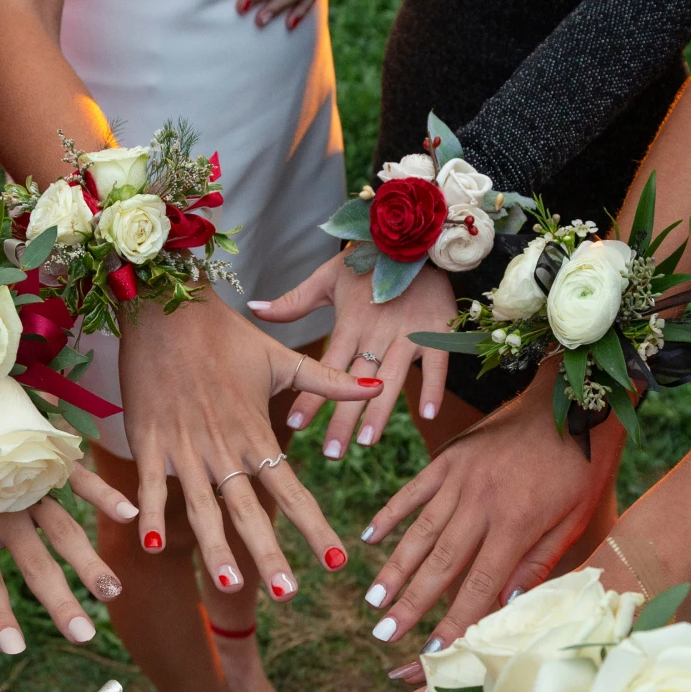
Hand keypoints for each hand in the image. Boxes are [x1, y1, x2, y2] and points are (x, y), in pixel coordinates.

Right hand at [119, 289, 377, 599]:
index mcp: (257, 433)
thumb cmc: (225, 334)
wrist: (165, 305)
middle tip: (288, 594)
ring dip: (216, 546)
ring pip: (202, 506)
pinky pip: (148, 485)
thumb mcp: (282, 358)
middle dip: (269, 552)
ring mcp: (184, 446)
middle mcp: (224, 447)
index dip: (315, 526)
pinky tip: (153, 547)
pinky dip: (148, 514)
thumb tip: (379, 384)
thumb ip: (330, 381)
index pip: (293, 489)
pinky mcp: (147, 440)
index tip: (337, 561)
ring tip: (230, 584)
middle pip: (250, 509)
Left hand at [251, 251, 454, 454]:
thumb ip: (293, 301)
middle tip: (330, 453)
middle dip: (342, 418)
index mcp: (351, 321)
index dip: (311, 395)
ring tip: (365, 443)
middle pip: (356, 381)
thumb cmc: (369, 260)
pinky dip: (432, 387)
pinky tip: (425, 416)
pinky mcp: (437, 330)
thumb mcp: (328, 277)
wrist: (417, 238)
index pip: (325, 366)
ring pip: (392, 377)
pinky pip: (437, 362)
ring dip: (379, 410)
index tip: (294, 423)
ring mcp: (409, 332)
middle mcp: (377, 331)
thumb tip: (253, 309)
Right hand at [362, 361, 621, 648]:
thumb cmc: (580, 468)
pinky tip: (369, 537)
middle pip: (440, 564)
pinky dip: (390, 513)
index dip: (454, 621)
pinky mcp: (449, 456)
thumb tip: (506, 604)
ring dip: (394, 568)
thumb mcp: (573, 520)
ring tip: (373, 599)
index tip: (432, 650)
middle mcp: (482, 502)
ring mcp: (461, 477)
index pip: (479, 584)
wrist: (573, 402)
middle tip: (383, 634)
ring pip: (420, 531)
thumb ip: (536, 562)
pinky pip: (413, 489)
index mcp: (516, 523)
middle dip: (410, 604)